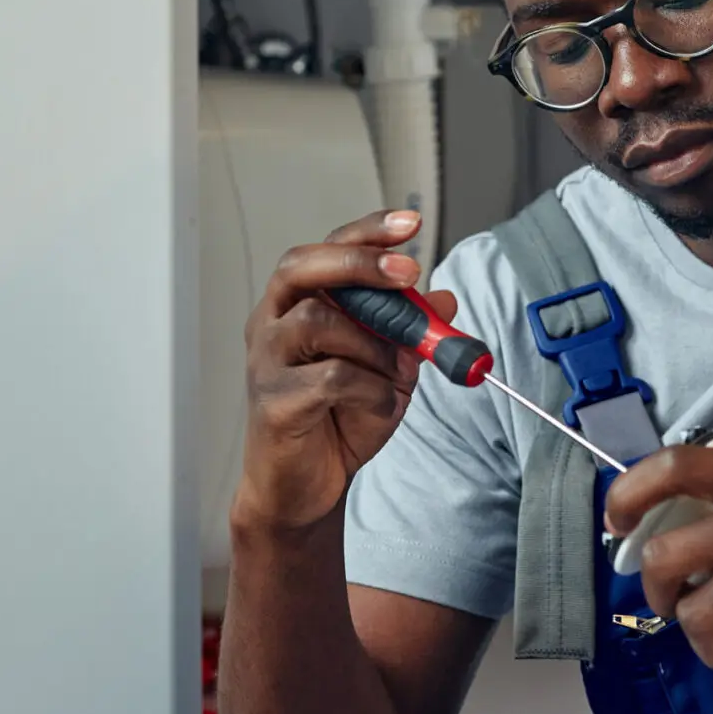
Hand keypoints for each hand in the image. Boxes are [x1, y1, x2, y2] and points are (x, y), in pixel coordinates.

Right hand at [235, 209, 452, 538]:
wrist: (307, 488)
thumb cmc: (338, 420)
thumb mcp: (390, 369)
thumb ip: (412, 333)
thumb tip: (446, 299)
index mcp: (297, 304)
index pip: (327, 250)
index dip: (367, 234)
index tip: (410, 225)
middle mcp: (272, 323)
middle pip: (303, 267)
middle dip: (360, 264)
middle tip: (409, 273)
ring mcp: (267, 361)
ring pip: (320, 320)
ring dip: (374, 344)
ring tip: (394, 375)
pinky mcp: (273, 401)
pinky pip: (330, 376)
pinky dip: (370, 388)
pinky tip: (380, 405)